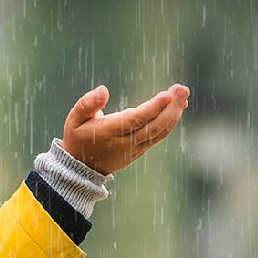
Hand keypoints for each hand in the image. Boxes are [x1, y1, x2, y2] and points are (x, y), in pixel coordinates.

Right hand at [61, 84, 189, 174]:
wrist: (81, 168)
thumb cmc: (78, 138)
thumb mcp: (73, 120)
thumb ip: (87, 104)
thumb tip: (104, 90)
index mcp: (108, 133)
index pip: (134, 120)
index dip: (152, 108)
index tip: (167, 94)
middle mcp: (124, 143)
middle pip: (153, 127)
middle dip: (170, 108)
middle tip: (182, 88)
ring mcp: (134, 149)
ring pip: (159, 132)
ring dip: (174, 114)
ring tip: (183, 94)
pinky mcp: (140, 150)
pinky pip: (158, 136)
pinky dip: (170, 121)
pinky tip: (177, 106)